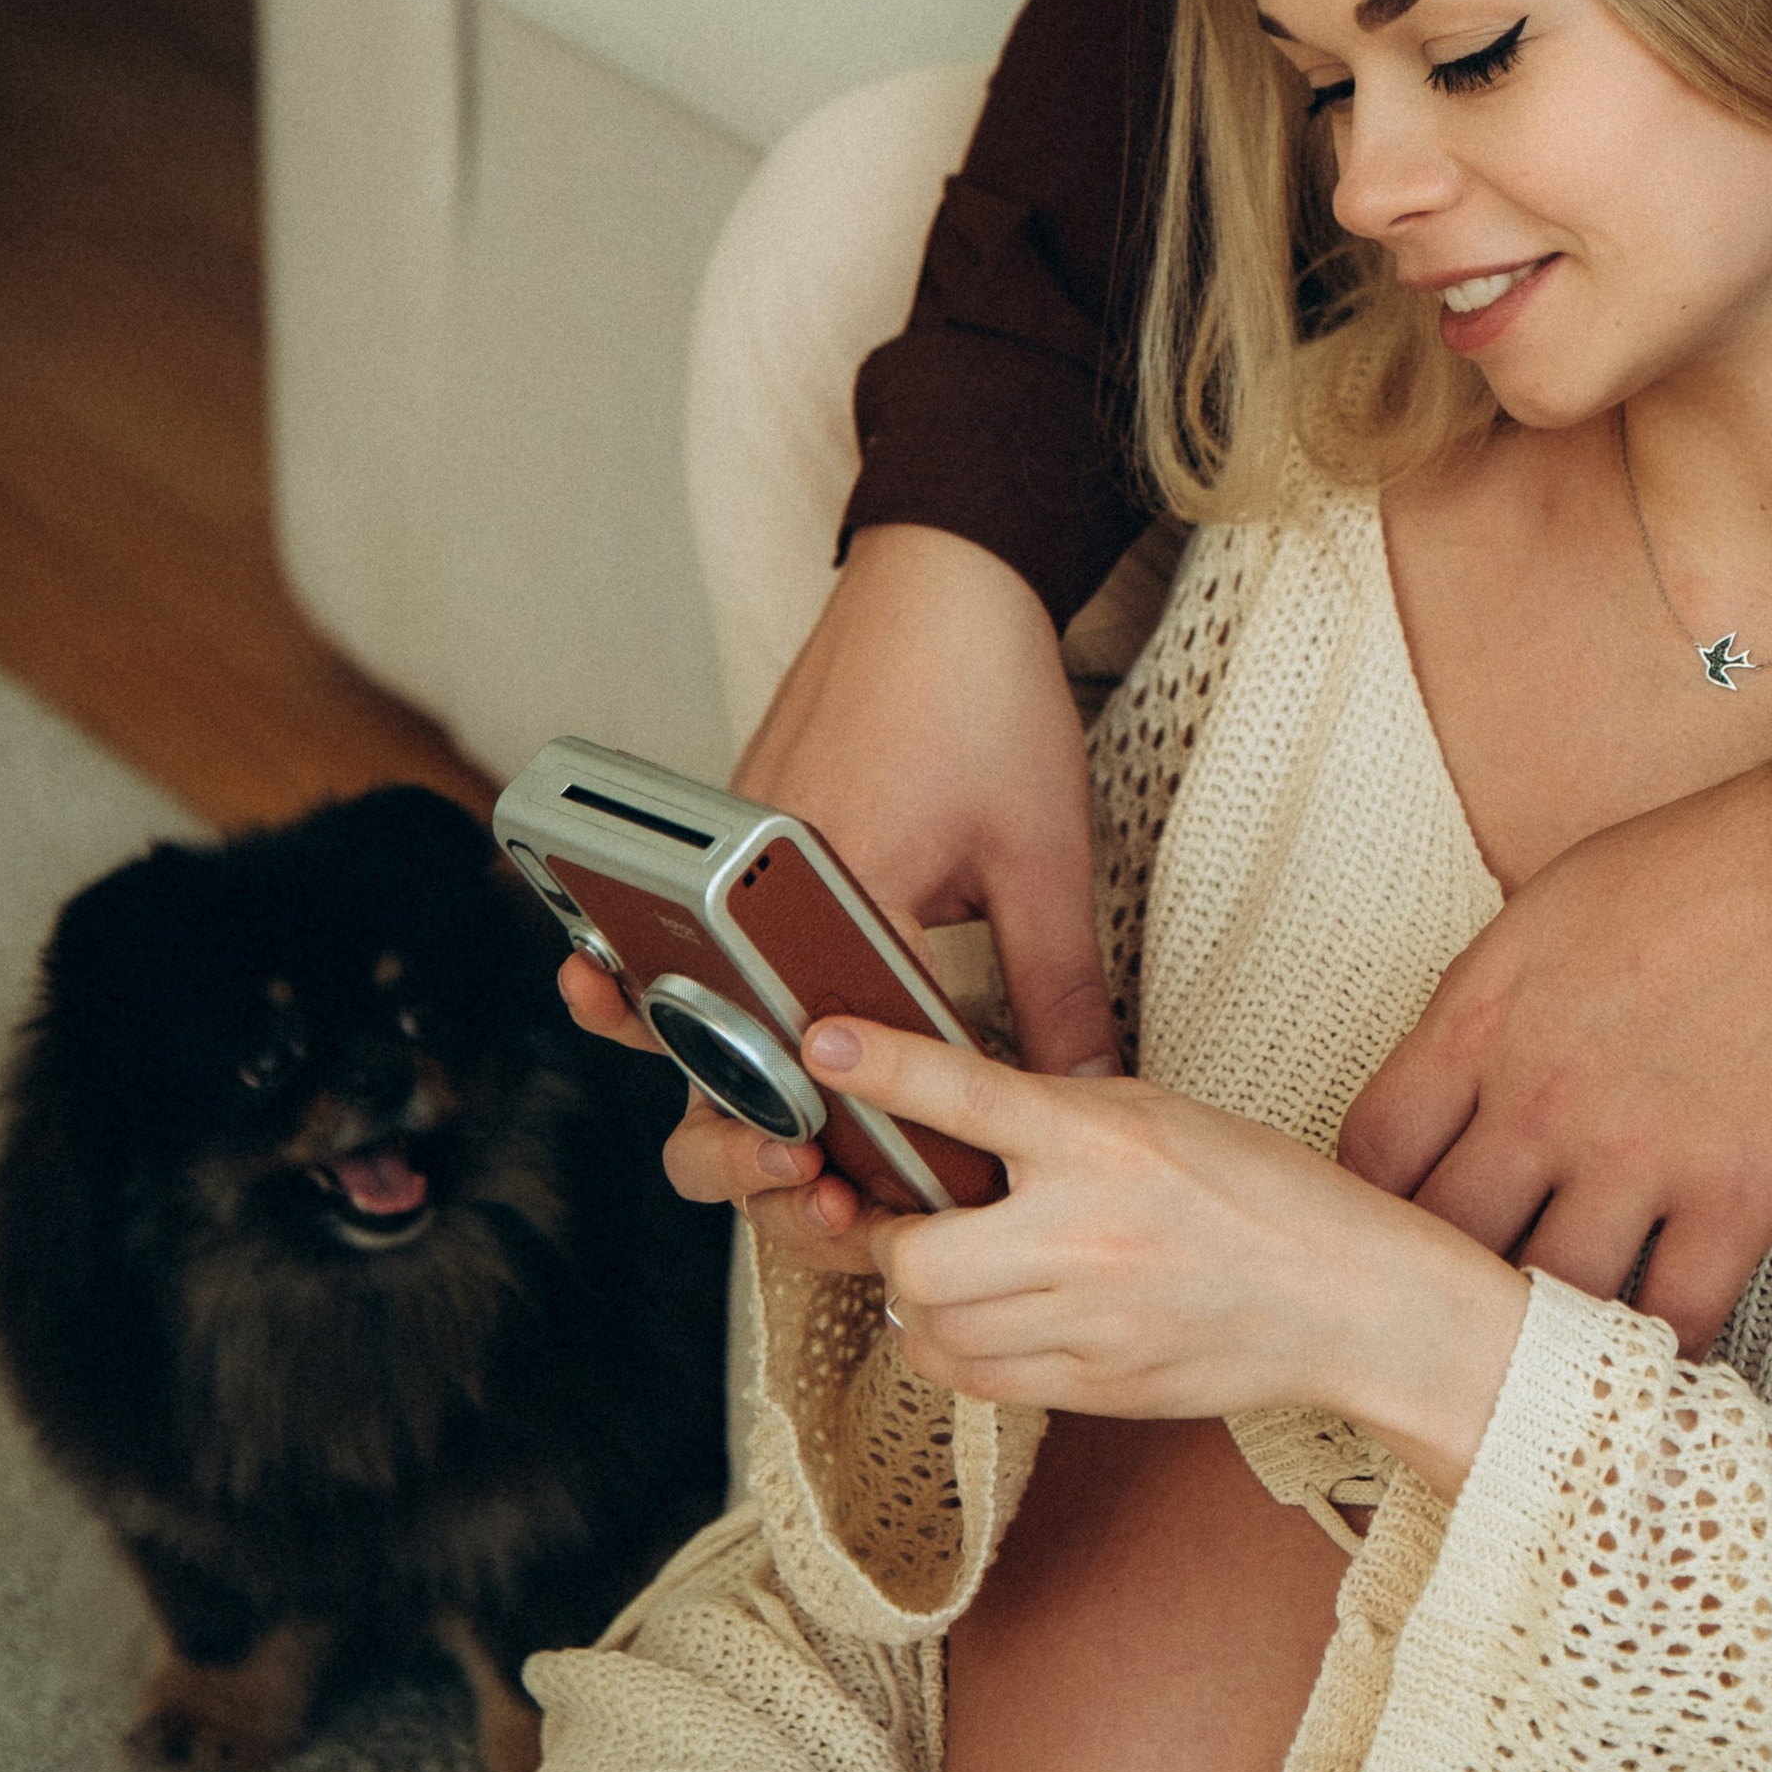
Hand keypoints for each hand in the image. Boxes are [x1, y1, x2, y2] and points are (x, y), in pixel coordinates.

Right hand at [559, 518, 1117, 1264]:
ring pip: (690, 997)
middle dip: (740, 1140)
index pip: (814, 1057)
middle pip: (709, 1048)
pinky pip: (708, 937)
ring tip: (763, 1144)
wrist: (942, 567)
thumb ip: (1058, 991)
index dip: (838, 1145)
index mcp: (830, 889)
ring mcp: (731, 851)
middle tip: (796, 1185)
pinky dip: (716, 999)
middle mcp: (752, 877)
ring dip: (712, 1080)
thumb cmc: (987, 692)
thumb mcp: (1043, 857)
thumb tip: (1081, 1096)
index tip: (863, 1204)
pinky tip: (728, 1046)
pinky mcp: (734, 830)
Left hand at [806, 1014, 1530, 1497]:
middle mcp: (1088, 1232)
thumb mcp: (1158, 1116)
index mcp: (1105, 1142)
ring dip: (917, 1301)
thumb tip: (957, 1115)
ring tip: (948, 1268)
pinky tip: (983, 1320)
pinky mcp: (1093, 1387)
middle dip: (893, 1240)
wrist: (1347, 1300)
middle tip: (909, 1218)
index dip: (884, 1066)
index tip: (822, 1042)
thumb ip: (1057, 1117)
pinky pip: (975, 1382)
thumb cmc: (1260, 1192)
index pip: (968, 1094)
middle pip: (919, 1255)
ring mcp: (1089, 1321)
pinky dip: (953, 1353)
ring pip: (932, 1330)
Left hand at [1339, 763, 1771, 1355]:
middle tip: (1461, 1315)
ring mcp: (1636, 1157)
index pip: (1372, 1152)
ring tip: (1549, 1356)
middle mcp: (1540, 1100)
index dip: (1372, 1208)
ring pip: (1546, 1302)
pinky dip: (1657, 1353)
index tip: (1392, 1232)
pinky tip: (1647, 1360)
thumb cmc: (1696, 872)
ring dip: (1546, 1333)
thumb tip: (1453, 1086)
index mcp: (1481, 1020)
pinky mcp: (1734, 1200)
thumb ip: (1487, 1008)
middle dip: (1444, 1286)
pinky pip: (1674, 1320)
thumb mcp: (1544, 912)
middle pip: (1443, 1245)